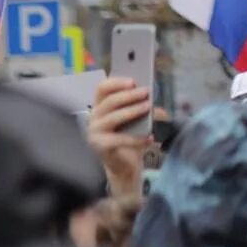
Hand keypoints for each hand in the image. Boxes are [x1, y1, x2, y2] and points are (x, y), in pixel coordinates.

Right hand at [87, 76, 151, 196]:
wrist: (123, 165)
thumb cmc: (129, 136)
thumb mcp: (136, 119)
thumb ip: (141, 106)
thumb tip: (152, 100)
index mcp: (100, 106)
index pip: (102, 88)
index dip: (116, 83)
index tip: (133, 81)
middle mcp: (94, 117)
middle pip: (109, 101)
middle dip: (129, 95)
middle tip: (146, 92)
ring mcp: (94, 132)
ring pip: (114, 117)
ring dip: (132, 111)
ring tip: (148, 107)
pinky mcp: (100, 146)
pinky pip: (120, 139)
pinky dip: (137, 138)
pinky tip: (150, 137)